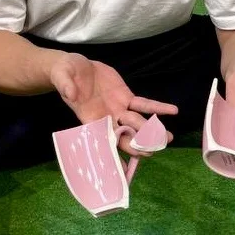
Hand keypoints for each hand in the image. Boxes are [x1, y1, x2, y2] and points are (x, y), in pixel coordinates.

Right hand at [50, 54, 178, 153]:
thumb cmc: (64, 73)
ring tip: (168, 138)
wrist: (75, 67)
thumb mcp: (62, 76)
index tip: (122, 168)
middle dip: (137, 145)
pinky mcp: (126, 97)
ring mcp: (118, 109)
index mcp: (89, 119)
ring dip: (152, 131)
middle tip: (151, 152)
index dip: (112, 153)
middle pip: (123, 136)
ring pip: (137, 123)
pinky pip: (144, 104)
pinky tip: (172, 111)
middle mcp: (106, 118)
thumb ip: (66, 85)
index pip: (102, 140)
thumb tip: (71, 93)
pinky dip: (157, 108)